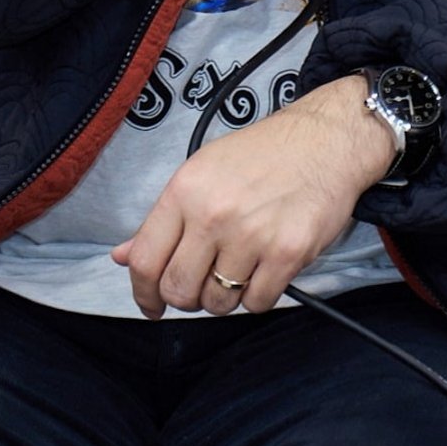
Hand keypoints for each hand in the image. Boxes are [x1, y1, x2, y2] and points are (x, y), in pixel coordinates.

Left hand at [111, 74, 395, 317]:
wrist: (324, 141)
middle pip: (179, 290)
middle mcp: (214, 213)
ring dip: (225, 297)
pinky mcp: (287, 253)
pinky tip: (264, 269)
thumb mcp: (202, 171)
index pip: (145, 260)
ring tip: (238, 269)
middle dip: (186, 298)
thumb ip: (162, 219)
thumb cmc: (263, 154)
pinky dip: (258, 296)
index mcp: (185, 190)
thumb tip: (123, 257)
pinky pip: (257, 303)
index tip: (151, 304)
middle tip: (200, 286)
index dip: (143, 293)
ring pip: (218, 302)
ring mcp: (251, 235)